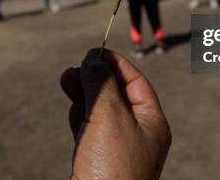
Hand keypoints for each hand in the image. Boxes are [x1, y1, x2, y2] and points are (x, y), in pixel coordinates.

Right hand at [61, 49, 170, 179]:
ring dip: (84, 95)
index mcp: (152, 122)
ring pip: (101, 111)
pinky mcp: (100, 162)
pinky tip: (73, 112)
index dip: (114, 63)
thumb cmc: (112, 167)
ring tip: (67, 82)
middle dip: (94, 78)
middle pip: (116, 94)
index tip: (92, 51)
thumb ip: (101, 84)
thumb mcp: (109, 116)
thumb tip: (93, 60)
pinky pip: (91, 131)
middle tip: (72, 70)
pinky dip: (81, 117)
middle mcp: (139, 134)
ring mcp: (119, 149)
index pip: (135, 81)